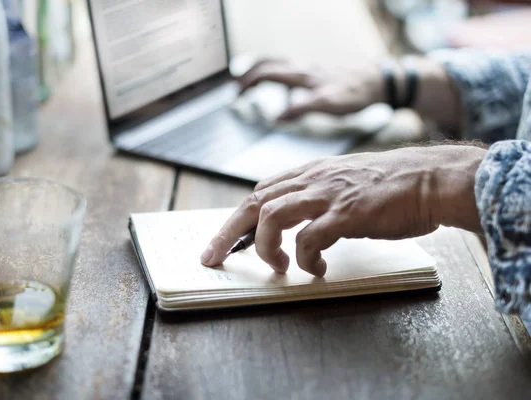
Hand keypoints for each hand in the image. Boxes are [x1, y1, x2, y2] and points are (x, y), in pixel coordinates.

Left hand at [201, 145, 485, 275]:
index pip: (261, 192)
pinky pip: (310, 239)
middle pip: (254, 202)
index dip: (239, 218)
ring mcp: (328, 194)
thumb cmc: (394, 186)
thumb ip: (319, 197)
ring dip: (266, 247)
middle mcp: (313, 179)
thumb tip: (300, 224)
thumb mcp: (346, 183)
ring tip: (278, 267)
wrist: (432, 178)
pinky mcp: (347, 213)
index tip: (226, 241)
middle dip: (228, 233)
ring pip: (272, 216)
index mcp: (311, 172)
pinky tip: (317, 270)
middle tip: (214, 258)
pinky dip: (306, 259)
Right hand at [237, 59, 384, 119]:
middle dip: (250, 73)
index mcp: (301, 74)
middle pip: (269, 63)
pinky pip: (291, 69)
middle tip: (237, 87)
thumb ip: (300, 108)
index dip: (249, 81)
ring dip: (263, 71)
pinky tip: (284, 89)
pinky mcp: (318, 72)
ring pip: (279, 64)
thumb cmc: (354, 93)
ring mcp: (310, 68)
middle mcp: (303, 67)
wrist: (377, 81)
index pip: (266, 72)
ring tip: (252, 83)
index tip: (236, 93)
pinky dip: (278, 74)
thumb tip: (277, 117)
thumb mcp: (327, 104)